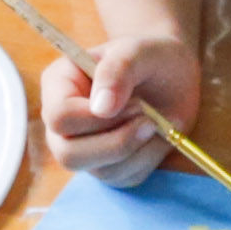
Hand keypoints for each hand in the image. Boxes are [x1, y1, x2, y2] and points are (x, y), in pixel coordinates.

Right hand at [45, 30, 199, 184]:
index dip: (94, 118)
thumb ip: (117, 70)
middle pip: (69, 155)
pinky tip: (158, 134)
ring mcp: (83, 148)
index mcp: (58, 85)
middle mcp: (62, 123)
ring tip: (158, 121)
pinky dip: (149, 158)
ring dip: (139, 149)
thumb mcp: (137, 51)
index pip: (59, 117)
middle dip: (118, 142)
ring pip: (100, 171)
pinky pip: (124, 178)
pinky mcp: (107, 166)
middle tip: (149, 118)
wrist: (172, 75)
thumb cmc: (149, 57)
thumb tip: (101, 109)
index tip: (135, 102)